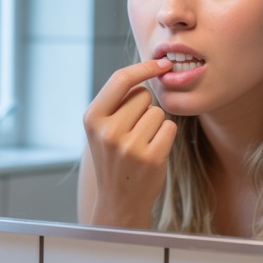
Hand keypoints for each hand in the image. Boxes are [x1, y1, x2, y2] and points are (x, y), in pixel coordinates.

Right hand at [82, 58, 174, 227]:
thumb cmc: (114, 157)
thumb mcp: (102, 127)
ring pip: (157, 111)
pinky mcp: (150, 158)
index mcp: (92, 118)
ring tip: (141, 143)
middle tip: (133, 131)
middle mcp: (108, 131)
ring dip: (155, 123)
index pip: (120, 79)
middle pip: (143, 95)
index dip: (143, 67)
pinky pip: (169, 127)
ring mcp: (129, 146)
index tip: (161, 62)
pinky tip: (153, 151)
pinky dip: (165, 135)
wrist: (119, 200)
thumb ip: (117, 100)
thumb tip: (148, 66)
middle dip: (144, 107)